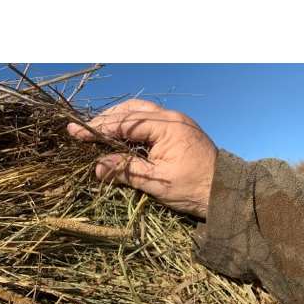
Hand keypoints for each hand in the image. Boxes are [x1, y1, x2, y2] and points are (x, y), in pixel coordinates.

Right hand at [67, 99, 217, 218]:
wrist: (227, 192)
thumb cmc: (194, 189)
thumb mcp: (157, 183)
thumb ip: (127, 171)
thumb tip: (97, 167)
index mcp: (168, 127)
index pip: (125, 122)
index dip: (99, 128)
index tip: (76, 134)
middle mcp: (172, 118)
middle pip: (131, 111)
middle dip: (105, 121)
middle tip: (81, 131)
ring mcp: (176, 122)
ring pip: (139, 112)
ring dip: (117, 121)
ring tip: (96, 133)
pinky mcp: (178, 130)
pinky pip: (149, 120)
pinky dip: (130, 126)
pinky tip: (118, 137)